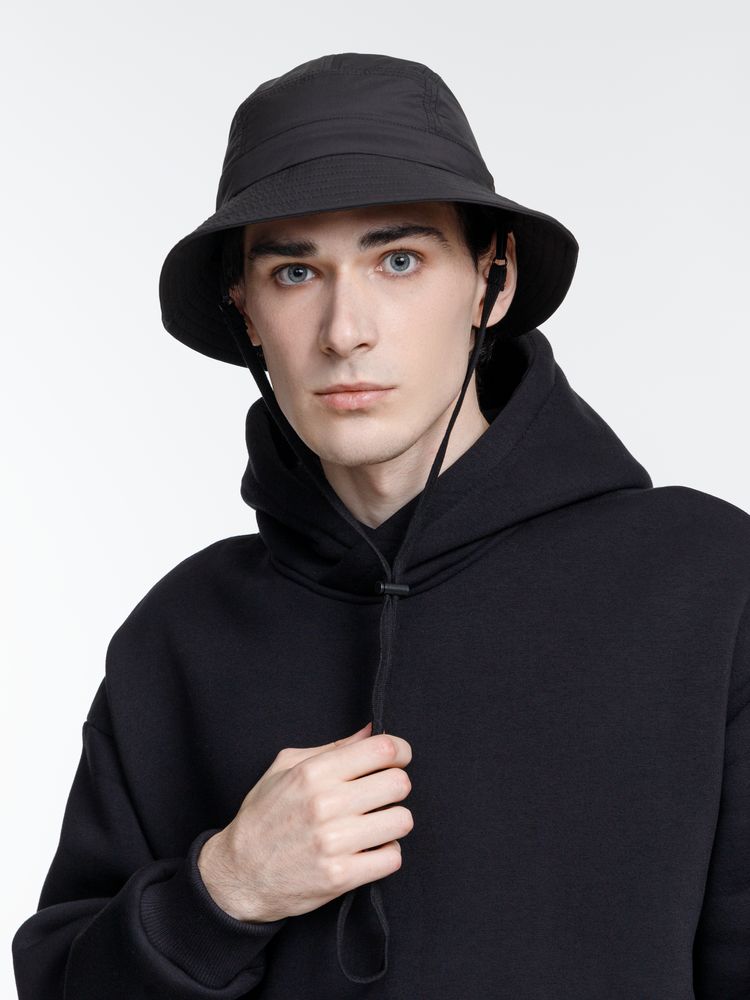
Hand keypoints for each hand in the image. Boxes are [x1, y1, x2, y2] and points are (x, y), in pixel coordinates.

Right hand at [197, 721, 412, 922]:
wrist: (239, 874)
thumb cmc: (264, 816)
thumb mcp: (286, 768)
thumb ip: (333, 749)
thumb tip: (371, 731)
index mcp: (313, 773)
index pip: (381, 749)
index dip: (400, 751)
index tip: (398, 758)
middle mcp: (325, 804)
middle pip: (398, 783)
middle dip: (395, 786)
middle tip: (382, 794)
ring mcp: (334, 842)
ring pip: (401, 821)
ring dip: (393, 822)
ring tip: (375, 823)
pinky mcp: (341, 876)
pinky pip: (392, 858)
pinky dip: (386, 854)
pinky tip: (369, 849)